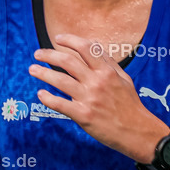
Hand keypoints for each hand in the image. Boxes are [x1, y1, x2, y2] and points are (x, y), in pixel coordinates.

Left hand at [28, 34, 168, 162]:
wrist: (137, 131)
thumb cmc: (130, 105)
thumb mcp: (124, 78)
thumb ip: (108, 62)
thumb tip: (94, 47)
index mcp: (107, 71)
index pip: (85, 48)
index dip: (69, 40)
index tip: (58, 38)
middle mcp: (97, 82)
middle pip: (67, 61)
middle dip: (49, 55)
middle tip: (38, 54)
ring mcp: (89, 98)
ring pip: (60, 80)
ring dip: (43, 73)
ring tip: (32, 69)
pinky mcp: (83, 115)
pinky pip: (60, 104)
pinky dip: (48, 98)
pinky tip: (41, 93)